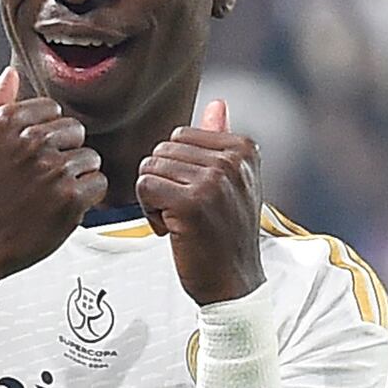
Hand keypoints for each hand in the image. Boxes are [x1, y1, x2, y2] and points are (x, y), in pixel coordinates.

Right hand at [0, 67, 107, 283]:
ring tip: (49, 194)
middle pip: (75, 131)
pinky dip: (86, 197)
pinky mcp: (70, 198)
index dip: (45, 134)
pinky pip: (98, 183)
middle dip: (62, 152)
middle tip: (40, 178)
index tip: (31, 156)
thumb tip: (10, 75)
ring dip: (75, 176)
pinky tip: (60, 206)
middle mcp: (31, 142)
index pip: (52, 110)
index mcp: (6, 123)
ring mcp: (52, 170)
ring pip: (89, 158)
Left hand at [136, 99, 265, 304]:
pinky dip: (149, 212)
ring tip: (182, 220)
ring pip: (149, 168)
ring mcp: (213, 180)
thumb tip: (217, 104)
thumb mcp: (233, 183)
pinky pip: (143, 187)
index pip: (179, 136)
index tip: (200, 196)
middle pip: (161, 151)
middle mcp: (232, 160)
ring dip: (156, 199)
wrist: (233, 283)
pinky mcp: (191, 203)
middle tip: (188, 212)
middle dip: (164, 183)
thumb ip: (222, 141)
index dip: (178, 168)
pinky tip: (172, 230)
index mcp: (244, 148)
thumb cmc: (226, 233)